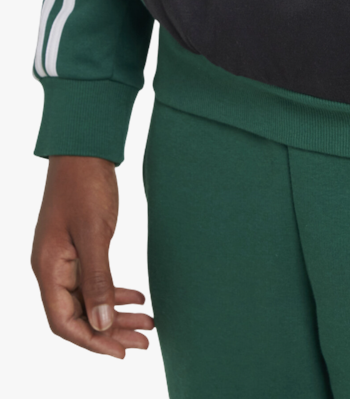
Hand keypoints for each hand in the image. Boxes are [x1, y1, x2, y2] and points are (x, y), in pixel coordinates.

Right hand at [30, 155, 153, 358]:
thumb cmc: (85, 186)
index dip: (93, 341)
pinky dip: (114, 293)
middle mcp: (52, 268)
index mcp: (48, 269)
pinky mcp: (79, 247)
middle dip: (110, 332)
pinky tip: (138, 297)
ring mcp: (64, 258)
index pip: (65, 322)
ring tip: (147, 324)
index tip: (123, 352)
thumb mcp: (94, 233)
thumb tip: (103, 324)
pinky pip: (94, 281)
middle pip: (78, 316)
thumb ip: (98, 279)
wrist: (84, 151)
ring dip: (116, 314)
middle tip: (145, 341)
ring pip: (88, 300)